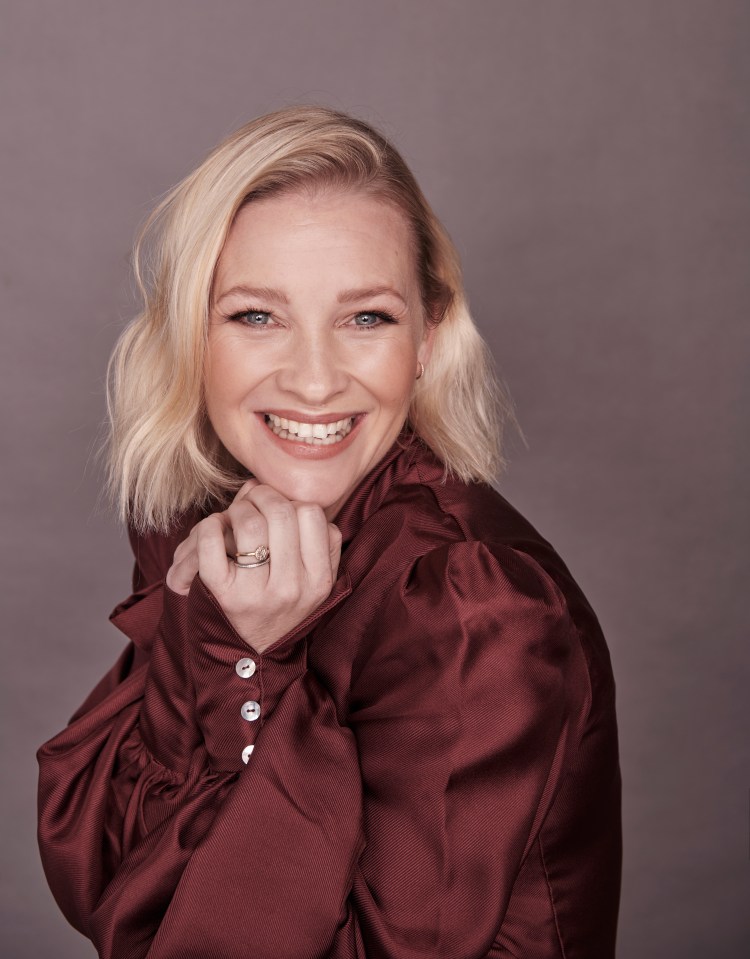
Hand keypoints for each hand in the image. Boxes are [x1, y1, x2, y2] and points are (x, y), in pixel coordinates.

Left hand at [166, 481, 342, 652]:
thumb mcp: (309, 579)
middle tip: (253, 503)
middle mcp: (292, 588)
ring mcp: (256, 594)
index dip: (292, 503)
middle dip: (263, 496)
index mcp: (319, 581)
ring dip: (238, 509)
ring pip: (250, 523)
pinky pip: (212, 543)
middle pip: (282, 512)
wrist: (251, 658)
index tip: (280, 512)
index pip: (313, 514)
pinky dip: (209, 525)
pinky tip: (214, 529)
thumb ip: (303, 534)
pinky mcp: (222, 596)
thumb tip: (260, 486)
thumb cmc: (280, 608)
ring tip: (234, 519)